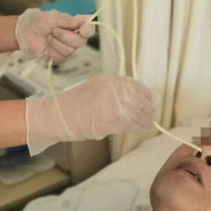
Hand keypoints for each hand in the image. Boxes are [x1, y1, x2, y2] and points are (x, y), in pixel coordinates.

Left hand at [15, 9, 94, 62]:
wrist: (23, 32)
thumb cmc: (38, 21)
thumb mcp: (53, 17)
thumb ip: (70, 20)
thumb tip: (87, 19)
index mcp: (75, 26)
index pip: (89, 30)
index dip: (88, 30)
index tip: (83, 29)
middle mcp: (73, 38)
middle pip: (81, 42)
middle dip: (66, 36)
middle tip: (54, 30)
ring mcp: (66, 49)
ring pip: (69, 51)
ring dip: (56, 42)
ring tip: (48, 36)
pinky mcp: (58, 58)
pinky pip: (60, 57)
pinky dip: (51, 50)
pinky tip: (46, 45)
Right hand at [25, 75, 154, 154]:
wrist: (58, 115)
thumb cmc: (75, 103)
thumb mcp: (96, 87)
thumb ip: (114, 91)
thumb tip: (134, 99)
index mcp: (111, 80)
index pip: (137, 87)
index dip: (146, 97)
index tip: (150, 103)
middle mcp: (114, 90)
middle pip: (141, 101)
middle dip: (148, 110)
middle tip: (152, 116)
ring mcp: (114, 106)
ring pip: (139, 114)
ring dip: (146, 120)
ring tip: (149, 124)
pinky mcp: (112, 122)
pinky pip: (132, 125)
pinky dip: (139, 128)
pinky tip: (142, 129)